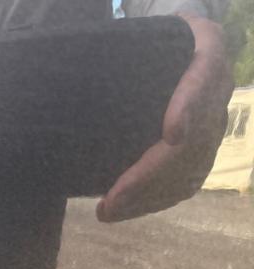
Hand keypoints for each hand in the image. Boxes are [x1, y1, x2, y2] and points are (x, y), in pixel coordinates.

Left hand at [98, 14, 233, 222]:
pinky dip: (155, 201)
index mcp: (205, 56)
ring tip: (109, 211)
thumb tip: (72, 84)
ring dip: (148, 197)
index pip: (202, 82)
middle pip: (192, 143)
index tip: (172, 134)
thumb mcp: (138, 38)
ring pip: (190, 170)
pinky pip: (187, 183)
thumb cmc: (148, 44)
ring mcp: (213, 126)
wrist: (179, 51)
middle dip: (150, 176)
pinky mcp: (204, 151)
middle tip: (110, 201)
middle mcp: (216, 94)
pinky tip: (127, 210)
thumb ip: (119, 54)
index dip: (189, 109)